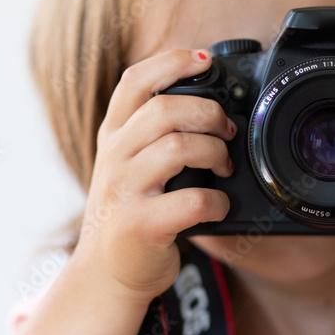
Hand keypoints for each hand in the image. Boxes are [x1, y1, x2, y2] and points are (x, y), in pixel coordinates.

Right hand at [69, 48, 236, 304]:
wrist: (106, 275)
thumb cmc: (130, 211)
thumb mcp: (128, 162)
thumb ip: (154, 131)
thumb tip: (209, 99)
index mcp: (114, 135)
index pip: (135, 80)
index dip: (172, 62)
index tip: (205, 60)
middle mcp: (114, 157)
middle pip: (164, 110)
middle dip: (208, 113)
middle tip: (228, 131)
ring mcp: (124, 191)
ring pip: (178, 147)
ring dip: (215, 153)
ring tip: (224, 167)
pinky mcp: (141, 225)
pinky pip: (192, 201)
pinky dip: (217, 201)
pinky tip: (219, 205)